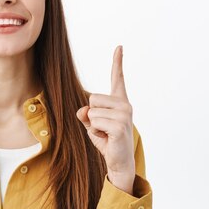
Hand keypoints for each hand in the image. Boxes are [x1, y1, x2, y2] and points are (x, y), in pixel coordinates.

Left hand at [76, 45, 134, 192]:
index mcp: (119, 101)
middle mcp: (125, 105)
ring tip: (106, 134)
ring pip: (92, 112)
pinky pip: (95, 122)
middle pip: (92, 98)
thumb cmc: (106, 140)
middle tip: (103, 128)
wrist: (118, 161)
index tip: (119, 47)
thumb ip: (86, 114)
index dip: (117, 62)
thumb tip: (83, 110)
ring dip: (93, 125)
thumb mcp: (92, 124)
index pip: (117, 78)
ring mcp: (125, 115)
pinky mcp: (120, 126)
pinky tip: (108, 138)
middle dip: (91, 115)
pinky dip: (96, 132)